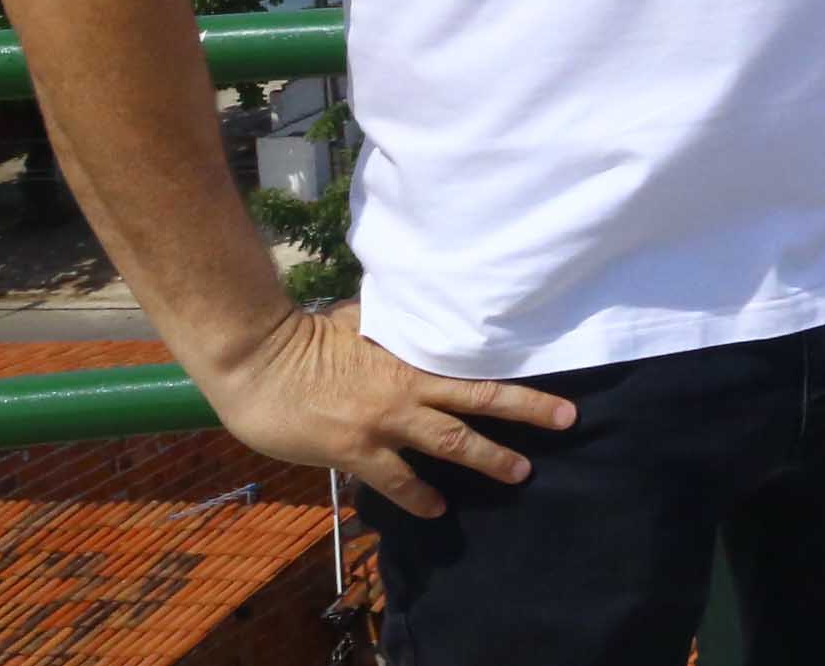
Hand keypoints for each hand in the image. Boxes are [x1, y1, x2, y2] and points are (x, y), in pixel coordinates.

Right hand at [193, 302, 575, 517]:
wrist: (257, 361)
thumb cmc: (304, 336)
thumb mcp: (361, 322)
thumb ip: (393, 328)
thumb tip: (414, 313)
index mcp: (412, 355)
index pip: (475, 364)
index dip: (514, 372)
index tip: (547, 376)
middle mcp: (408, 389)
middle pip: (481, 400)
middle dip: (527, 412)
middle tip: (567, 421)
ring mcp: (385, 422)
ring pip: (451, 443)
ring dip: (489, 458)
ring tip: (521, 473)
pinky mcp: (356, 451)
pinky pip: (398, 480)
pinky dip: (420, 497)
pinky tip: (438, 509)